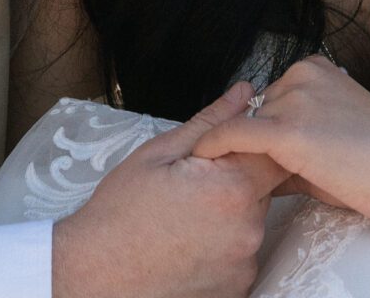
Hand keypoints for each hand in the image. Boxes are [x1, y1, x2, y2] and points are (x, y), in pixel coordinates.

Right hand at [53, 81, 289, 297]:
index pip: (271, 152)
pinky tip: (189, 241)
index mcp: (231, 189)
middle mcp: (248, 231)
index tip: (222, 149)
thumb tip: (245, 92)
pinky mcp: (237, 290)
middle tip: (192, 183)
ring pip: (250, 220)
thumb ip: (211, 122)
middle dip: (235, 178)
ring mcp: (244, 265)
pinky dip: (222, 244)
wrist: (97, 273)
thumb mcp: (160, 153)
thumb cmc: (122, 210)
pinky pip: (240, 254)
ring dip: (229, 212)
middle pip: (262, 188)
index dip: (249, 144)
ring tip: (186, 215)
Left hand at [193, 56, 369, 227]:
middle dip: (254, 141)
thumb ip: (292, 141)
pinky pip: (235, 134)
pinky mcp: (286, 129)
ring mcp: (293, 99)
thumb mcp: (330, 139)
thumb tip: (257, 163)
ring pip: (247, 124)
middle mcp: (299, 75)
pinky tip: (201, 157)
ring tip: (238, 174)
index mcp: (313, 69)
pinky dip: (215, 145)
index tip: (245, 151)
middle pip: (257, 110)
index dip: (261, 130)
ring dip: (242, 150)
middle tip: (250, 169)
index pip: (270, 99)